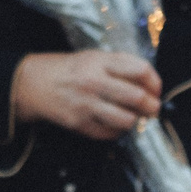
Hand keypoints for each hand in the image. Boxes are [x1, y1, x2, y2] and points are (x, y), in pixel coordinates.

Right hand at [11, 53, 162, 140]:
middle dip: (152, 106)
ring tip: (134, 117)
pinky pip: (110, 134)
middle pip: (137, 97)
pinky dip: (118, 131)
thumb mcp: (94, 57)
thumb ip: (120, 66)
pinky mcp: (79, 123)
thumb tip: (150, 84)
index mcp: (100, 61)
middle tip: (153, 109)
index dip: (155, 82)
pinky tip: (116, 124)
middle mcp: (94, 82)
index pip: (140, 70)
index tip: (156, 89)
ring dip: (136, 121)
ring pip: (126, 120)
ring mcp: (86, 104)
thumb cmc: (69, 69)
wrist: (34, 84)